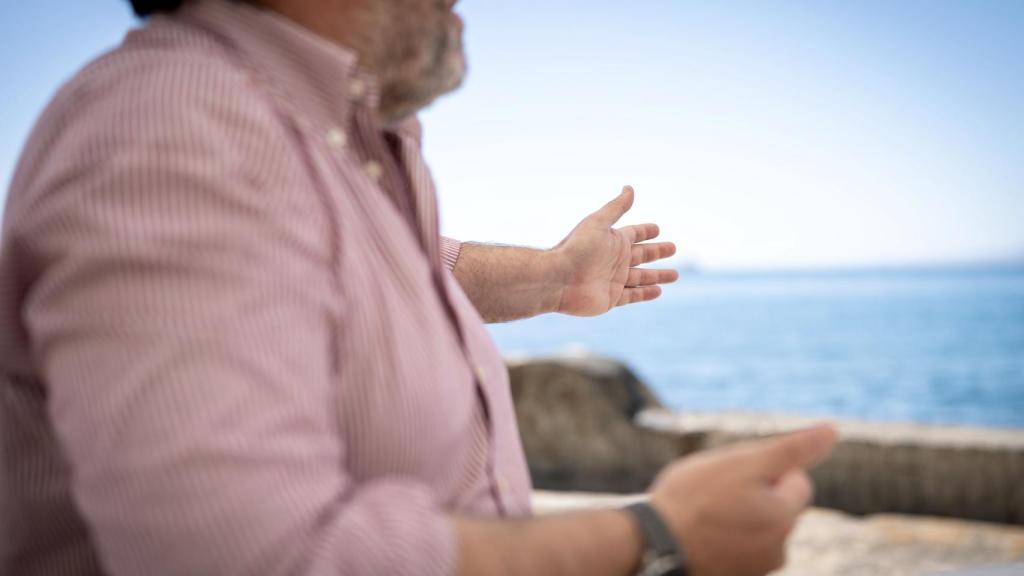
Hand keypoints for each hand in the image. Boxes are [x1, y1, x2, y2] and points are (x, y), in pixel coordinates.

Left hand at [551, 186, 677, 315]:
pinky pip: (634, 295)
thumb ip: (616, 208)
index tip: (657, 228)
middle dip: (657, 252)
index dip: (645, 231)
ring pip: (642, 277)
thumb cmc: (577, 248)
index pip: (634, 233)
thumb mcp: (598, 223)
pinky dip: (646, 293)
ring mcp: (614, 280)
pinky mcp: (612, 298)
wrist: (558, 279)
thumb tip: (629, 187)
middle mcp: (615, 260)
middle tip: (673, 248)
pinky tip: (659, 291)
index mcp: (613, 241)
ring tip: (675, 275)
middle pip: (642, 255)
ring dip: (658, 275)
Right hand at [649, 425, 838, 575]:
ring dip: (736, 516)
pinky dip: (722, 538)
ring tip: (702, 513)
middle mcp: (778, 550)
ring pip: (754, 527)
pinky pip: (736, 547)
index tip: (733, 475)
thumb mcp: (743, 463)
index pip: (796, 480)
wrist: (651, 545)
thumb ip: (791, 450)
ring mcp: (754, 569)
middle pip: (775, 505)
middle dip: (752, 494)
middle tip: (714, 491)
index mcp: (785, 518)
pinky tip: (697, 533)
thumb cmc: (693, 499)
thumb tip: (832, 430)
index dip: (766, 470)